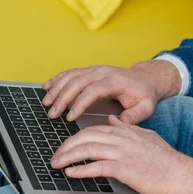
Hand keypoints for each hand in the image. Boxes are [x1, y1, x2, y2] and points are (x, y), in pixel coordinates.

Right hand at [42, 61, 180, 124]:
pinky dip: (57, 79)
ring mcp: (95, 70)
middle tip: (52, 114)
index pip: (93, 90)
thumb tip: (119, 124)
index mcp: (115, 81)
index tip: (70, 118)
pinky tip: (46, 87)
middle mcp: (102, 72)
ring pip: (71, 76)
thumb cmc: (144, 94)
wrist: (145, 78)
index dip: (79, 103)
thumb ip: (134, 116)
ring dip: (56, 88)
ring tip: (46, 103)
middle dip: (62, 98)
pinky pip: (70, 72)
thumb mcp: (146, 107)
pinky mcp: (89, 71)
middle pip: (77, 82)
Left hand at [50, 115, 192, 193]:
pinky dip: (81, 170)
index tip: (65, 146)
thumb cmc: (164, 158)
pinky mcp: (124, 168)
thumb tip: (112, 119)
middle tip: (54, 156)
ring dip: (68, 157)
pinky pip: (97, 167)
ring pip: (87, 150)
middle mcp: (120, 138)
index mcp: (124, 131)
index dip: (76, 138)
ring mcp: (122, 153)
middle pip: (85, 137)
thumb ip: (127, 126)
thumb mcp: (145, 135)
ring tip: (56, 165)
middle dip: (66, 146)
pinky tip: (71, 173)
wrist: (179, 173)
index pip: (93, 130)